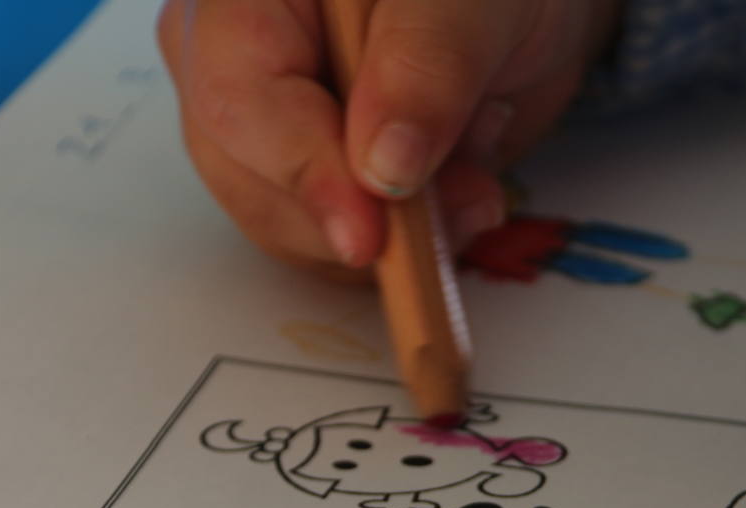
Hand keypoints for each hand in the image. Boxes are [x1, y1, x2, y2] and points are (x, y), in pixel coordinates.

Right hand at [155, 0, 621, 274]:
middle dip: (361, 214)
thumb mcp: (478, 2)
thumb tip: (382, 168)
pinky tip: (454, 192)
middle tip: (467, 198)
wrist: (512, 16)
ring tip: (474, 179)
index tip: (369, 235)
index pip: (238, 95)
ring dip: (391, 236)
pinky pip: (326, 241)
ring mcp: (263, 122)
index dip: (304, 173)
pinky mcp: (303, 176)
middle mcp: (233, 55)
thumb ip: (429, 65)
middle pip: (246, 175)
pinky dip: (398, 245)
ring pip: (286, 225)